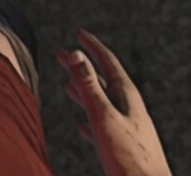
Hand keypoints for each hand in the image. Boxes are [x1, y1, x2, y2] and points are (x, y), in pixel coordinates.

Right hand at [58, 29, 172, 175]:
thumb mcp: (104, 115)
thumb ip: (88, 85)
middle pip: (102, 80)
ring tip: (67, 87)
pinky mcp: (123, 147)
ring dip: (84, 92)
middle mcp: (129, 108)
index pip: (108, 62)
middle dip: (81, 67)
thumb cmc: (129, 157)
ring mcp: (127, 127)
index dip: (92, 46)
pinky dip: (89, 121)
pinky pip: (103, 127)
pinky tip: (81, 127)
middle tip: (61, 55)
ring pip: (101, 103)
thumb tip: (76, 53)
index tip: (79, 33)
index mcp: (127, 97)